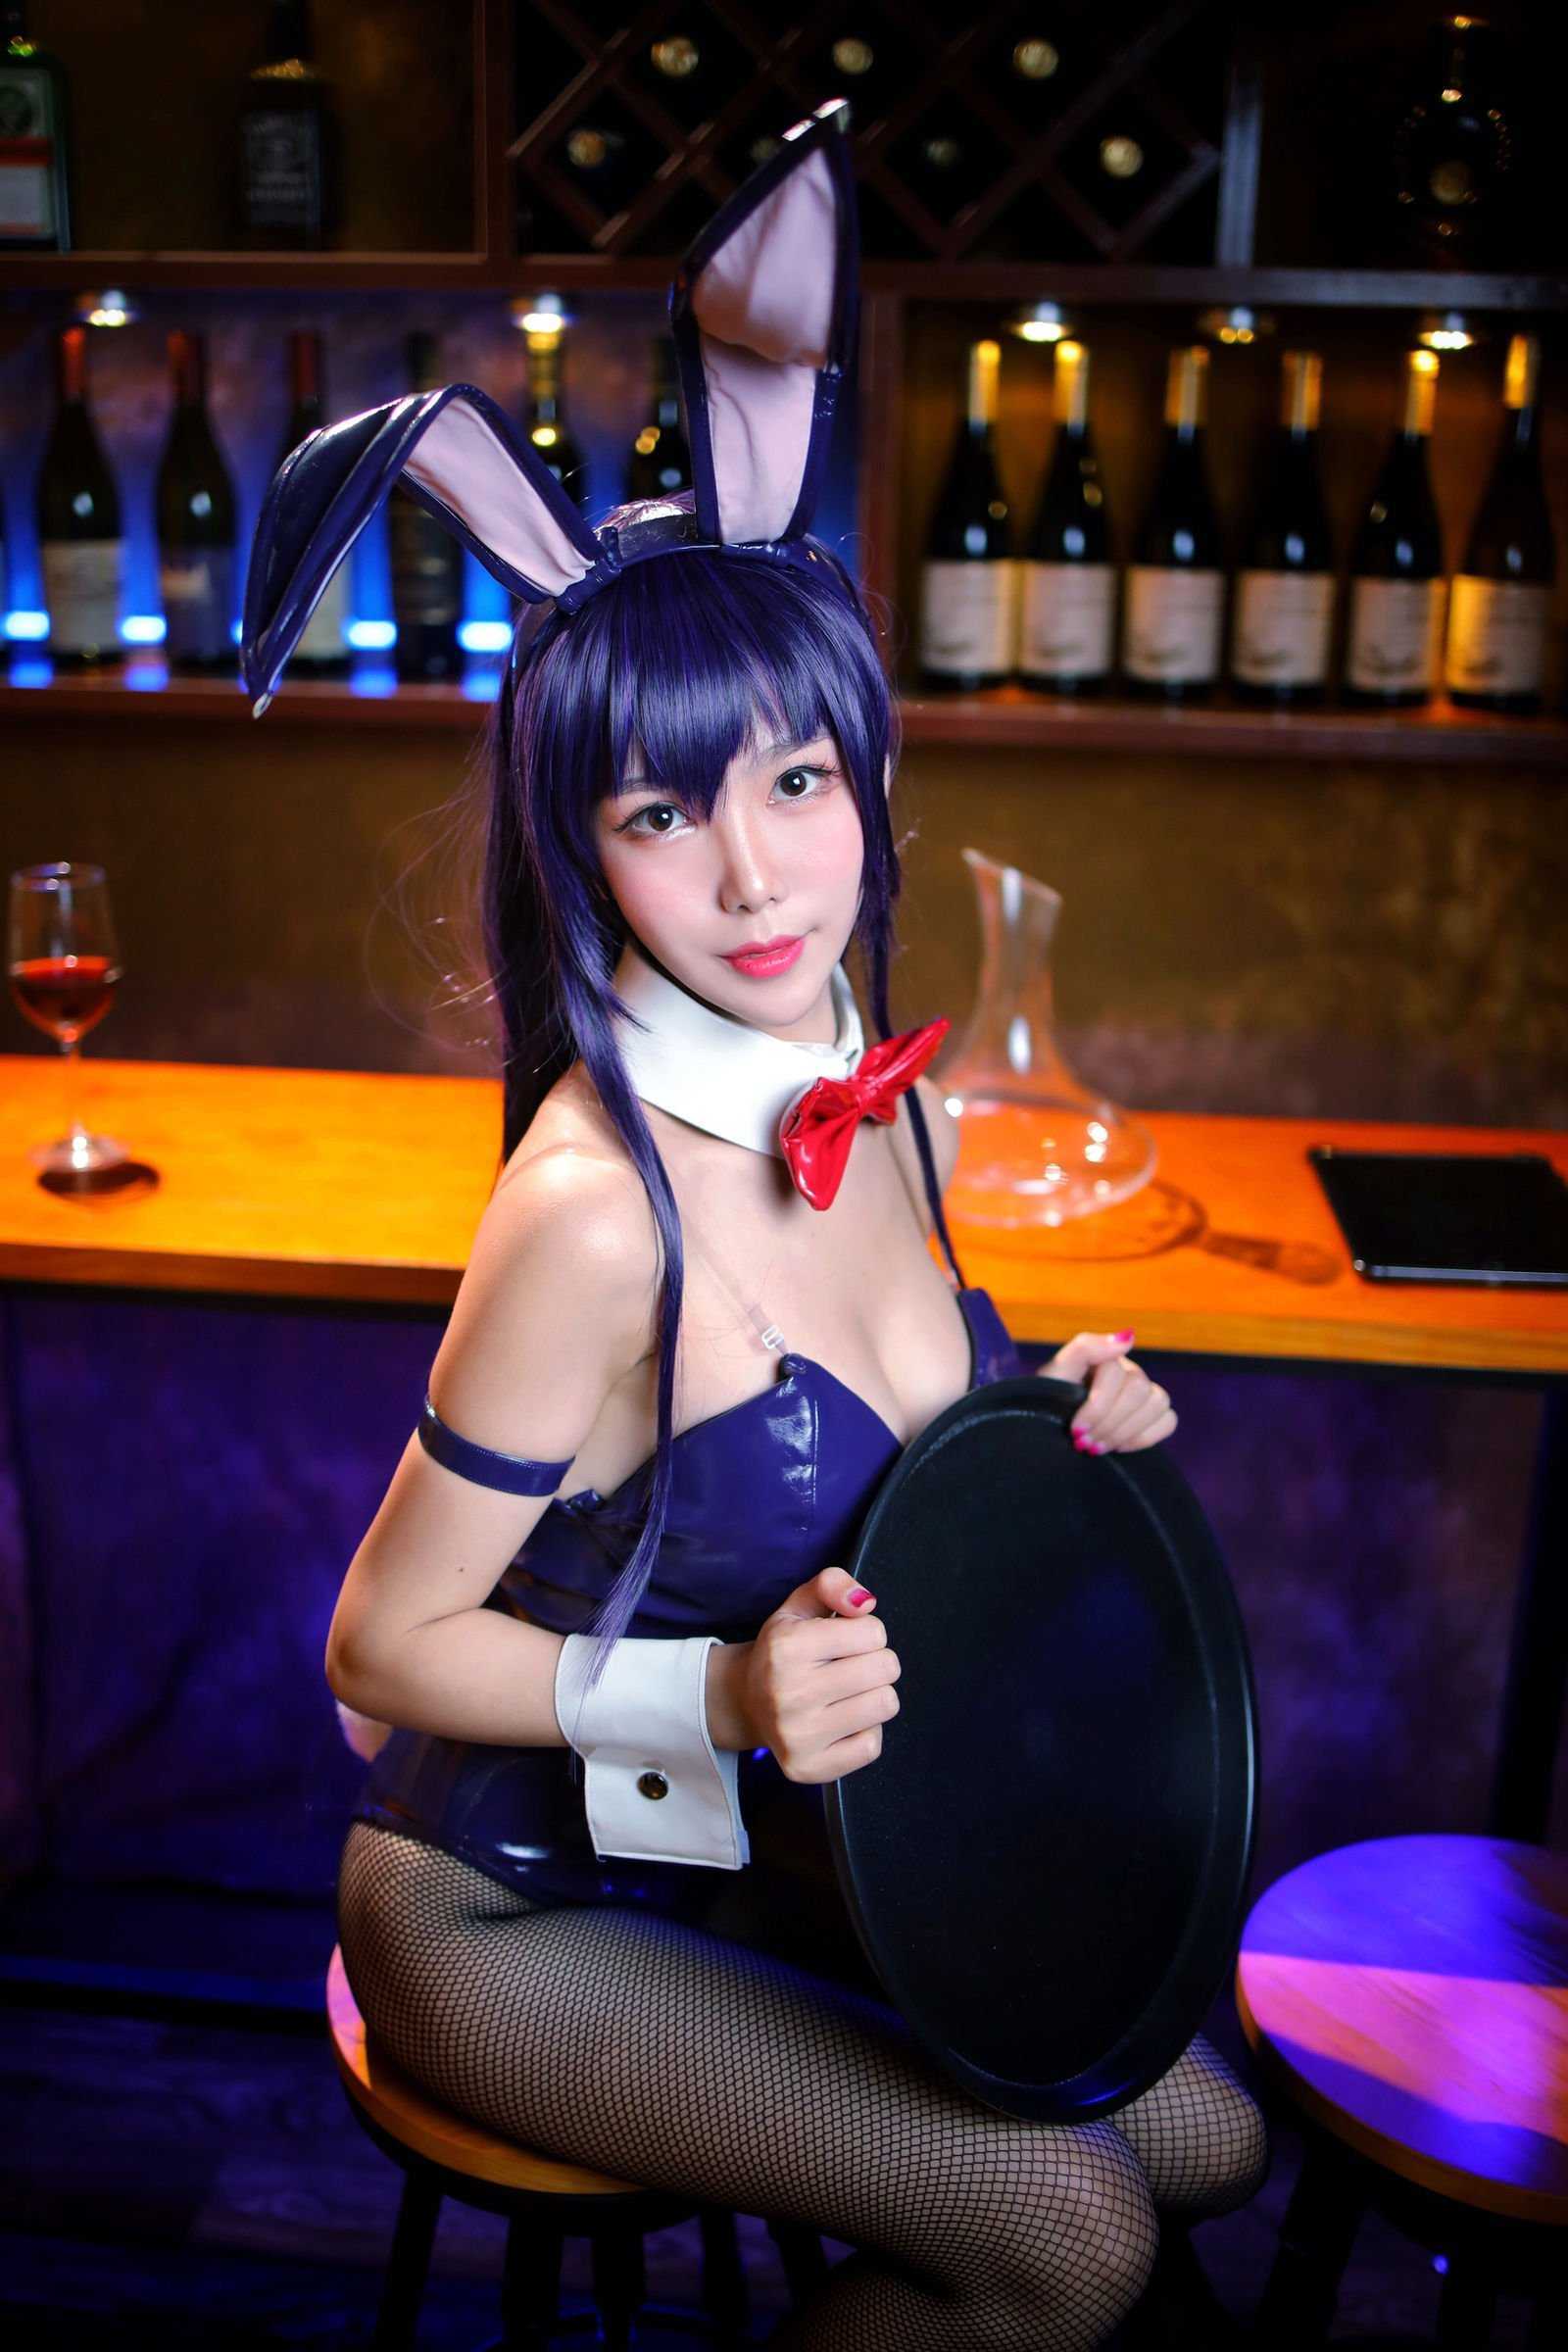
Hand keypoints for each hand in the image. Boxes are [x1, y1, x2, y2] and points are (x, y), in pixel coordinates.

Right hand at [732, 1565, 899, 1784]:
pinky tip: (839, 1721)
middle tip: (848, 1667)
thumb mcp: (798, 1606)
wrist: (746, 1701)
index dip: (866, 1632)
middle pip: (886, 1667)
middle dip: (875, 1662)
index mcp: (787, 1647)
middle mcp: (789, 1692)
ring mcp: (799, 1735)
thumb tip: (865, 1602)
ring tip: (846, 1693)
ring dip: (873, 1696)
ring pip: (885, 1705)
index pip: (874, 1631)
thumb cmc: (782, 1651)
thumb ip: (832, 1585)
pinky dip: (863, 1732)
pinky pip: (871, 1745)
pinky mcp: (810, 1768)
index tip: (844, 1641)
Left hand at [1038, 1329, 1175, 1455]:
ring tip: (1098, 1447)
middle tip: (1085, 1443)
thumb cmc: (1049, 1400)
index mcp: (1105, 1357)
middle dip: (1109, 1423)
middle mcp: (1129, 1370)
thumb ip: (1085, 1348)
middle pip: (1138, 1389)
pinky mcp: (1155, 1414)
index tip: (1076, 1430)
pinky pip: (1168, 1421)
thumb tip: (1128, 1337)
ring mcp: (1145, 1391)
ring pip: (1157, 1403)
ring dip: (1125, 1432)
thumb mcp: (1055, 1374)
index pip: (1115, 1373)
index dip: (1097, 1407)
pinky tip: (1120, 1446)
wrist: (1049, 1427)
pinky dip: (1145, 1438)